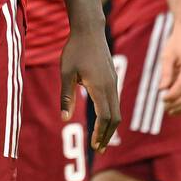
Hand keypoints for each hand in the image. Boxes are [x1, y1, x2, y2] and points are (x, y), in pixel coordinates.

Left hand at [59, 25, 119, 152]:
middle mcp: (111, 86)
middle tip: (99, 150)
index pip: (105, 117)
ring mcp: (114, 82)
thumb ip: (66, 96)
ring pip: (117, 110)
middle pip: (115, 118)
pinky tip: (102, 121)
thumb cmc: (74, 50)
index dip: (100, 133)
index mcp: (100, 87)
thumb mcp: (65, 73)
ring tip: (101, 140)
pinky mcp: (112, 79)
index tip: (94, 146)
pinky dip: (111, 116)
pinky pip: (115, 102)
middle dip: (107, 135)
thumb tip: (64, 118)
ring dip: (110, 127)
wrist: (89, 30)